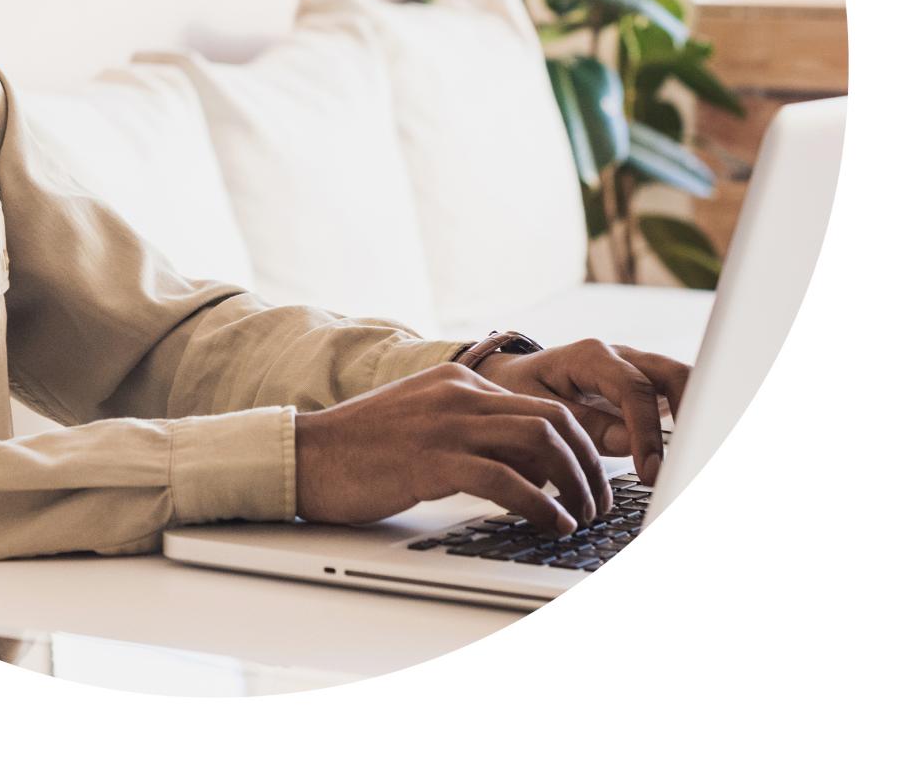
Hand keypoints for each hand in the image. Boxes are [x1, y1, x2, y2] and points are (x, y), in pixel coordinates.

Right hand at [294, 363, 611, 534]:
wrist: (306, 455)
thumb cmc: (359, 449)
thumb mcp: (421, 422)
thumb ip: (467, 430)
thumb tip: (523, 466)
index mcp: (457, 382)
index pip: (539, 405)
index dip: (576, 446)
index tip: (588, 480)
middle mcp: (458, 394)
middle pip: (552, 420)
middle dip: (587, 465)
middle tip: (599, 503)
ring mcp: (446, 424)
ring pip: (540, 444)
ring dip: (574, 486)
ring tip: (583, 517)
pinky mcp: (433, 460)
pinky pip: (507, 480)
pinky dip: (541, 505)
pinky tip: (552, 524)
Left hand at [474, 339, 688, 485]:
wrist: (514, 376)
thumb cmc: (520, 390)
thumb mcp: (536, 407)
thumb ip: (582, 424)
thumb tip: (630, 444)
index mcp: (590, 356)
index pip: (634, 390)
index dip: (646, 432)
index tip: (650, 473)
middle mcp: (621, 356)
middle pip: (674, 374)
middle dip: (693, 414)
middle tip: (691, 462)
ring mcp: (637, 368)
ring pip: (683, 383)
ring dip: (697, 417)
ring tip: (697, 460)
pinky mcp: (645, 386)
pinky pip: (677, 397)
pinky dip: (690, 421)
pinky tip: (693, 454)